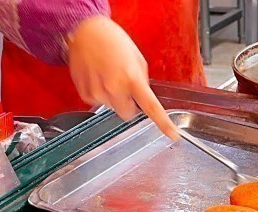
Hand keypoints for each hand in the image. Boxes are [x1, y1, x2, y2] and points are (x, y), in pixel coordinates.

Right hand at [67, 16, 178, 139]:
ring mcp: (98, 92)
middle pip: (127, 115)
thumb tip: (142, 95)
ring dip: (112, 97)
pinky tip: (97, 76)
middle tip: (124, 87)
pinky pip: (97, 102)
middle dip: (129, 105)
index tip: (172, 134)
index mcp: (132, 78)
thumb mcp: (136, 58)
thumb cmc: (111, 40)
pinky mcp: (85, 93)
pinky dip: (99, 93)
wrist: (85, 31)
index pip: (151, 107)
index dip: (163, 123)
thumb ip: (141, 79)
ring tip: (108, 75)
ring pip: (111, 108)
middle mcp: (114, 88)